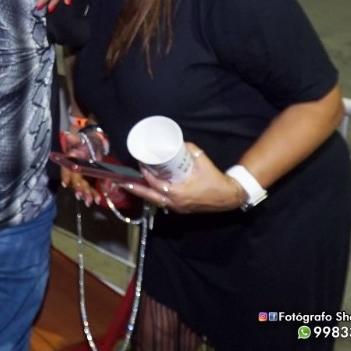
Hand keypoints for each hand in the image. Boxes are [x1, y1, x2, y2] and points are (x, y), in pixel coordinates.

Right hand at [59, 125, 104, 206]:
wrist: (92, 144)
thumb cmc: (83, 142)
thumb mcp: (79, 139)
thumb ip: (74, 139)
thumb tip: (68, 135)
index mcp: (70, 160)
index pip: (66, 168)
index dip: (65, 176)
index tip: (66, 183)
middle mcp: (74, 169)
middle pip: (75, 180)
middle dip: (78, 188)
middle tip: (81, 196)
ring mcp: (81, 176)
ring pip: (82, 186)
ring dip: (86, 194)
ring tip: (90, 201)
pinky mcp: (88, 180)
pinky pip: (90, 188)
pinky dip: (93, 194)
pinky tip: (97, 199)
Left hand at [121, 143, 242, 212]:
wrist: (229, 196)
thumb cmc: (214, 180)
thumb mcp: (202, 161)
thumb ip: (190, 149)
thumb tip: (177, 141)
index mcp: (177, 193)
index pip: (155, 184)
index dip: (145, 175)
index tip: (139, 165)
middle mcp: (174, 203)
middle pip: (148, 196)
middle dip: (135, 188)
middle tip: (122, 180)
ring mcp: (177, 208)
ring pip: (154, 201)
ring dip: (142, 193)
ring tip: (130, 184)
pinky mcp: (180, 208)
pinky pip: (162, 203)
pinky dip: (153, 196)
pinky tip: (147, 189)